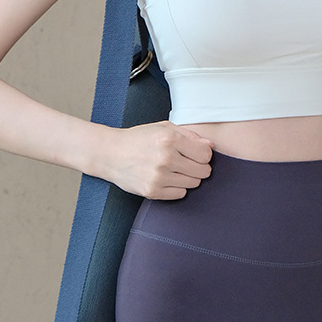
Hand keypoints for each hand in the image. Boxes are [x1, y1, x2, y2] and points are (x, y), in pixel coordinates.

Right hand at [90, 120, 212, 199]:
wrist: (110, 153)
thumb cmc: (139, 138)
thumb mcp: (163, 128)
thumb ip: (189, 135)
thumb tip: (210, 145)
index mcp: (169, 139)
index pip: (206, 154)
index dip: (203, 154)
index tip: (195, 153)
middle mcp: (165, 158)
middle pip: (203, 171)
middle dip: (199, 167)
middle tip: (186, 162)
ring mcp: (159, 177)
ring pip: (194, 184)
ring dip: (188, 177)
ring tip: (175, 169)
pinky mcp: (152, 191)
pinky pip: (181, 194)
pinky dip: (177, 187)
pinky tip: (167, 178)